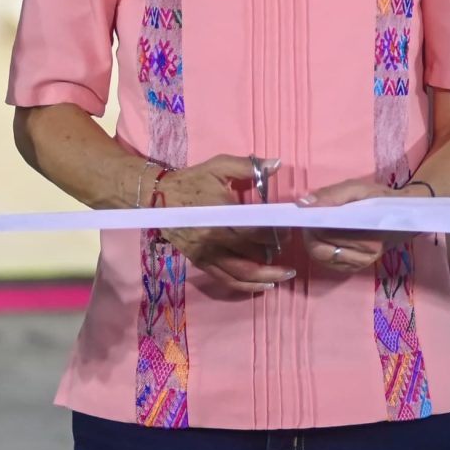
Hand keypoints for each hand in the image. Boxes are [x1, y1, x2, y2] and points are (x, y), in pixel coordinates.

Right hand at [151, 154, 293, 294]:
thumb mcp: (219, 166)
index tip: (288, 231)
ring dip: (266, 277)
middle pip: (251, 254)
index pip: (255, 230)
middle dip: (275, 255)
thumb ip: (248, 166)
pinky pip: (226, 280)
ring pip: (240, 274)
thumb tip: (277, 163)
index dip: (275, 234)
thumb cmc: (192, 180)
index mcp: (220, 213)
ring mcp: (206, 254)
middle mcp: (213, 238)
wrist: (158, 196)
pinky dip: (246, 286)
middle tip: (291, 253)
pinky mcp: (200, 262)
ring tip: (284, 275)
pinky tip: (263, 285)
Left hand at [296, 176, 406, 276]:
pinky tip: (326, 237)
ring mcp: (358, 265)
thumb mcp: (358, 189)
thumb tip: (303, 204)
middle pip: (319, 250)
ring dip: (314, 242)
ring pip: (320, 258)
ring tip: (320, 226)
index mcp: (367, 236)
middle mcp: (364, 256)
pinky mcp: (354, 269)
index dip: (312, 223)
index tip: (310, 211)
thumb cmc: (380, 199)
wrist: (403, 215)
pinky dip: (321, 250)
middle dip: (311, 234)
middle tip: (313, 218)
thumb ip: (331, 195)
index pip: (326, 234)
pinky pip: (327, 263)